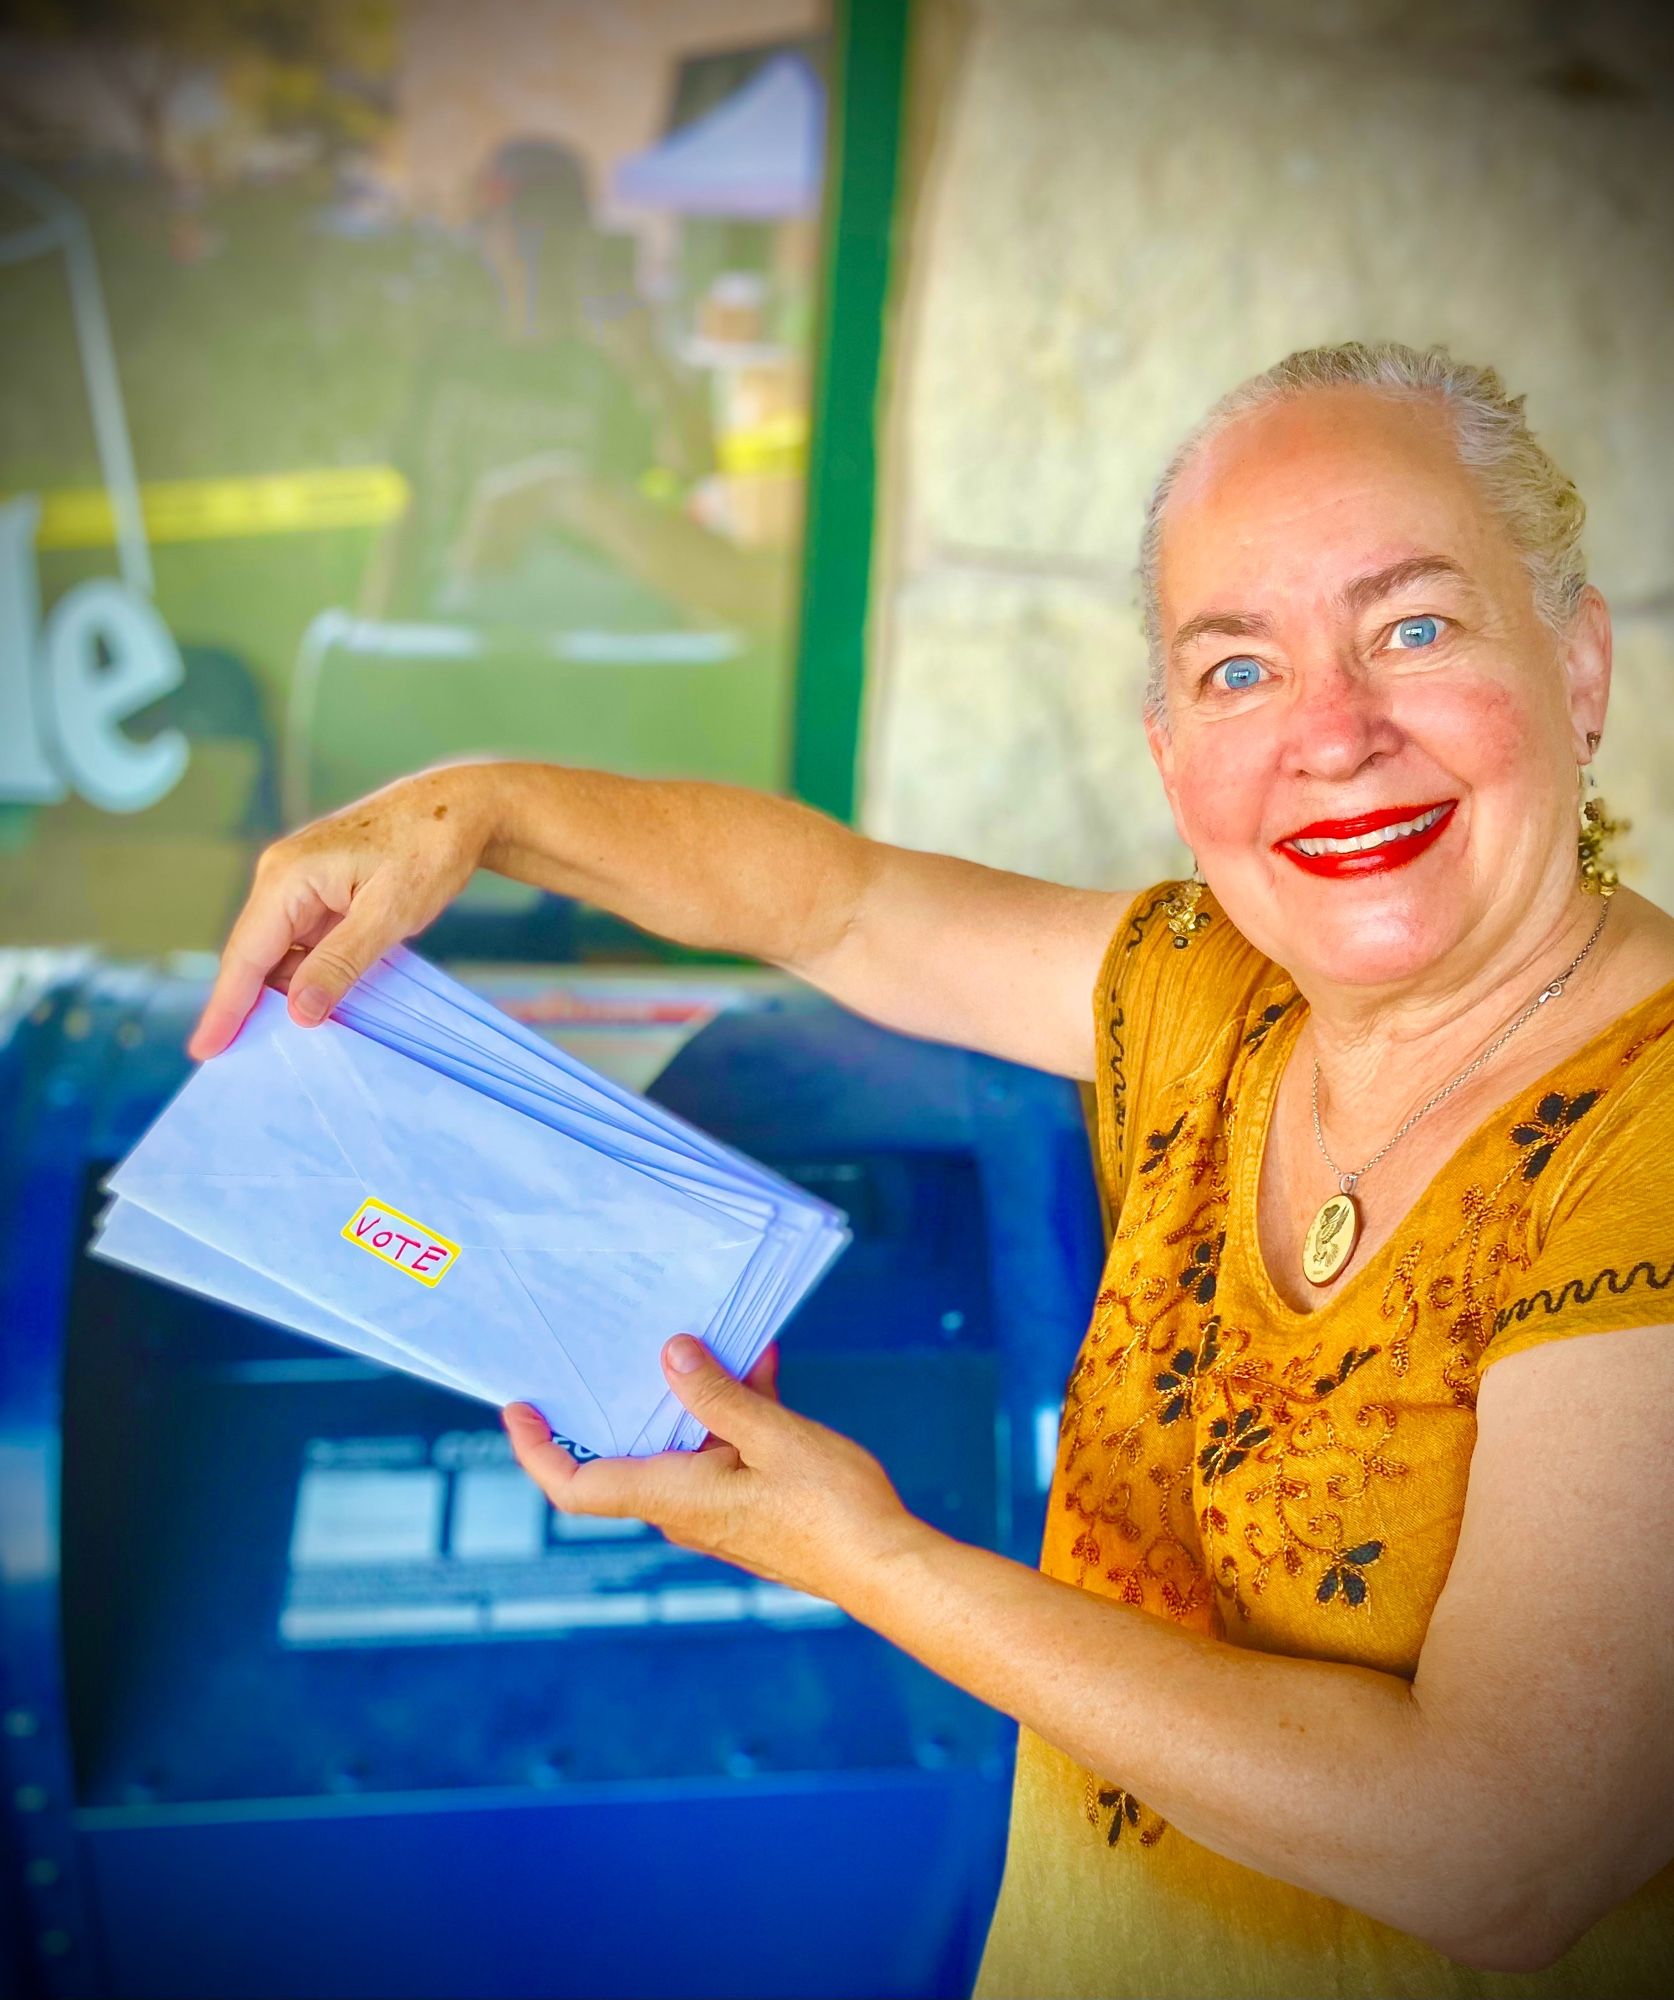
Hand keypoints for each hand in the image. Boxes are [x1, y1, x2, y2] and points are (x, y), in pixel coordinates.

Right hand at [187, 767, 496, 1058]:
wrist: (461, 808)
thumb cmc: (430, 849)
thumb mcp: (390, 913)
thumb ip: (342, 962)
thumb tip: (299, 1011)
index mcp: (287, 876)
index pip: (246, 954)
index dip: (225, 1006)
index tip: (205, 1050)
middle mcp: (282, 876)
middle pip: (254, 955)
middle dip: (244, 1006)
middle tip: (232, 1060)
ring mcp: (300, 883)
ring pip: (278, 953)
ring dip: (280, 993)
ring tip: (274, 1046)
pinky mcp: (322, 891)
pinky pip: (303, 943)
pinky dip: (307, 974)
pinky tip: (314, 1006)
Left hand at [501, 1336, 918, 1605]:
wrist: (887, 1567)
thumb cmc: (832, 1510)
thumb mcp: (773, 1435)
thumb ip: (717, 1395)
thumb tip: (670, 1354)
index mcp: (674, 1498)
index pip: (577, 1486)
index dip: (537, 1450)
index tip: (519, 1408)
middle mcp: (683, 1510)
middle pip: (625, 1454)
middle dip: (620, 1396)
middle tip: (611, 1344)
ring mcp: (716, 1509)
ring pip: (682, 1442)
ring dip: (692, 1394)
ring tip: (710, 1337)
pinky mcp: (748, 1505)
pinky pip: (722, 1449)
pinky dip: (733, 1410)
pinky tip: (761, 1364)